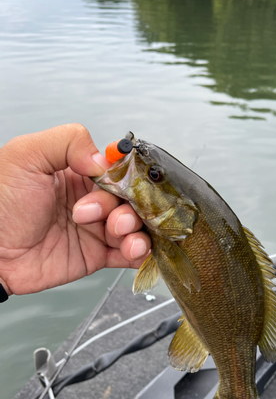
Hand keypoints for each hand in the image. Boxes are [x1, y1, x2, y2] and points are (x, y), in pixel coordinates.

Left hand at [0, 124, 150, 295]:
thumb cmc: (1, 203)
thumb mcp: (26, 156)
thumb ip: (67, 142)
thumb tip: (105, 160)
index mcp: (77, 174)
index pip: (117, 171)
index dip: (127, 177)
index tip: (126, 183)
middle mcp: (91, 200)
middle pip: (130, 199)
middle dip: (128, 206)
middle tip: (107, 216)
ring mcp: (95, 229)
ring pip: (134, 226)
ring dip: (136, 228)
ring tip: (117, 232)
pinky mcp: (96, 256)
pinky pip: (128, 255)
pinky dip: (139, 252)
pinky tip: (133, 249)